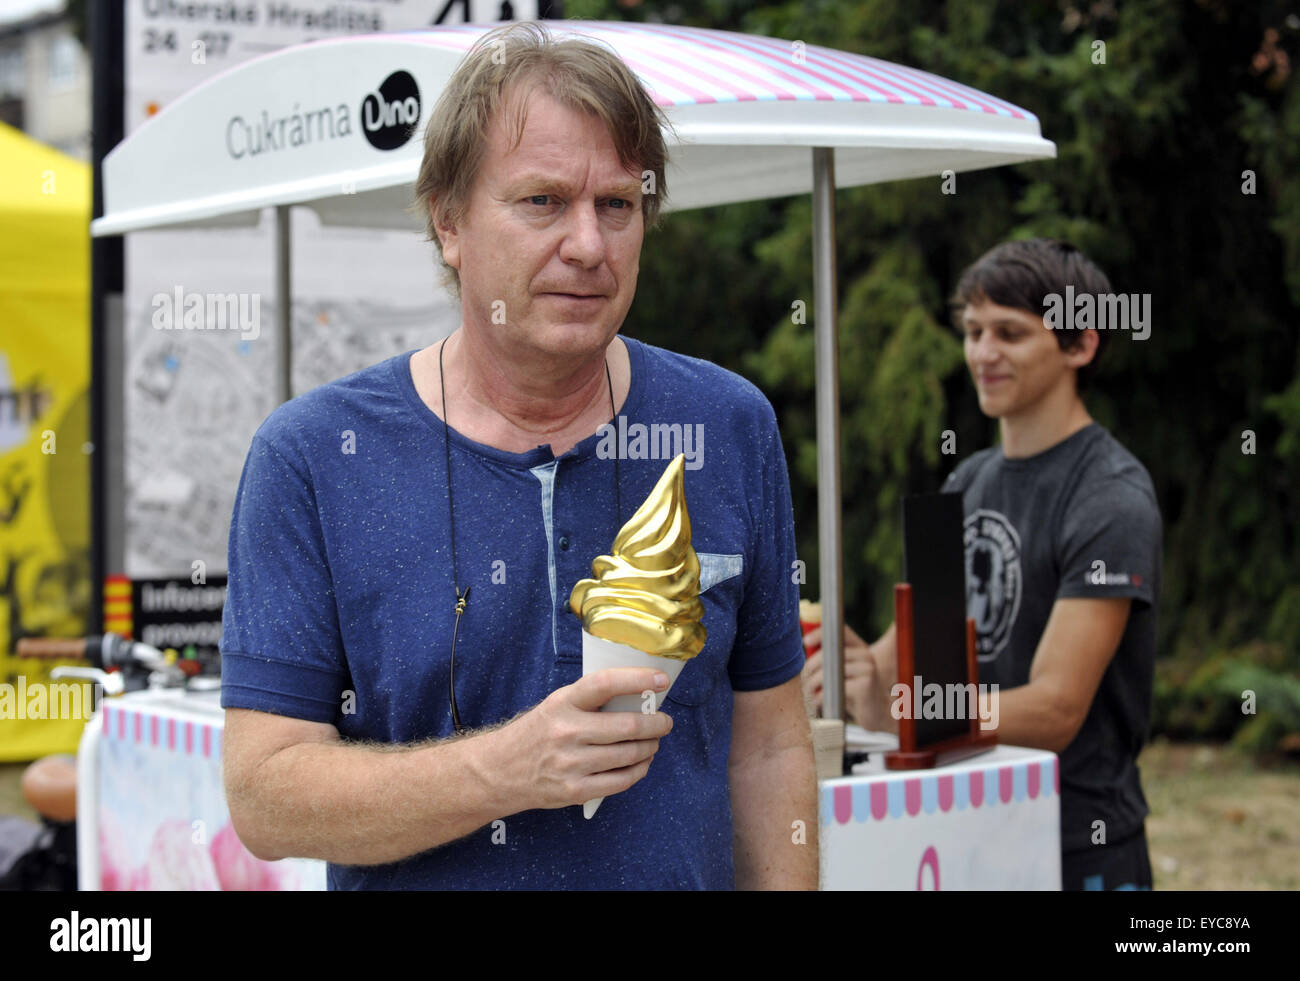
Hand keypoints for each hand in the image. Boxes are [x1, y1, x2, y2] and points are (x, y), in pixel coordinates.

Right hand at [491, 668, 673, 811]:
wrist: (500, 771)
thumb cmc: (537, 733)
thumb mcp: (556, 705)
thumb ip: (590, 701)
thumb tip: (638, 697)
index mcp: (563, 703)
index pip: (604, 684)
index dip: (637, 679)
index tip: (660, 679)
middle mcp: (567, 732)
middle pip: (626, 727)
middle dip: (656, 724)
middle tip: (665, 721)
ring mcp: (571, 764)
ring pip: (629, 755)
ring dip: (650, 748)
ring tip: (653, 742)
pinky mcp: (575, 790)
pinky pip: (621, 781)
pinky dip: (639, 771)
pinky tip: (641, 763)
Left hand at [800, 624, 888, 727]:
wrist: (875, 714)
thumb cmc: (852, 692)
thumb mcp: (841, 672)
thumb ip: (828, 658)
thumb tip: (805, 643)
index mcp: (859, 648)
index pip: (840, 632)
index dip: (821, 634)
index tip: (805, 642)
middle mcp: (866, 655)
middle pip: (829, 654)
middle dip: (810, 668)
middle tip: (803, 681)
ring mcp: (867, 669)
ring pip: (829, 672)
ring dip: (813, 684)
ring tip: (808, 693)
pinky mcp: (865, 686)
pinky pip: (835, 688)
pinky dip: (821, 696)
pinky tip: (817, 702)